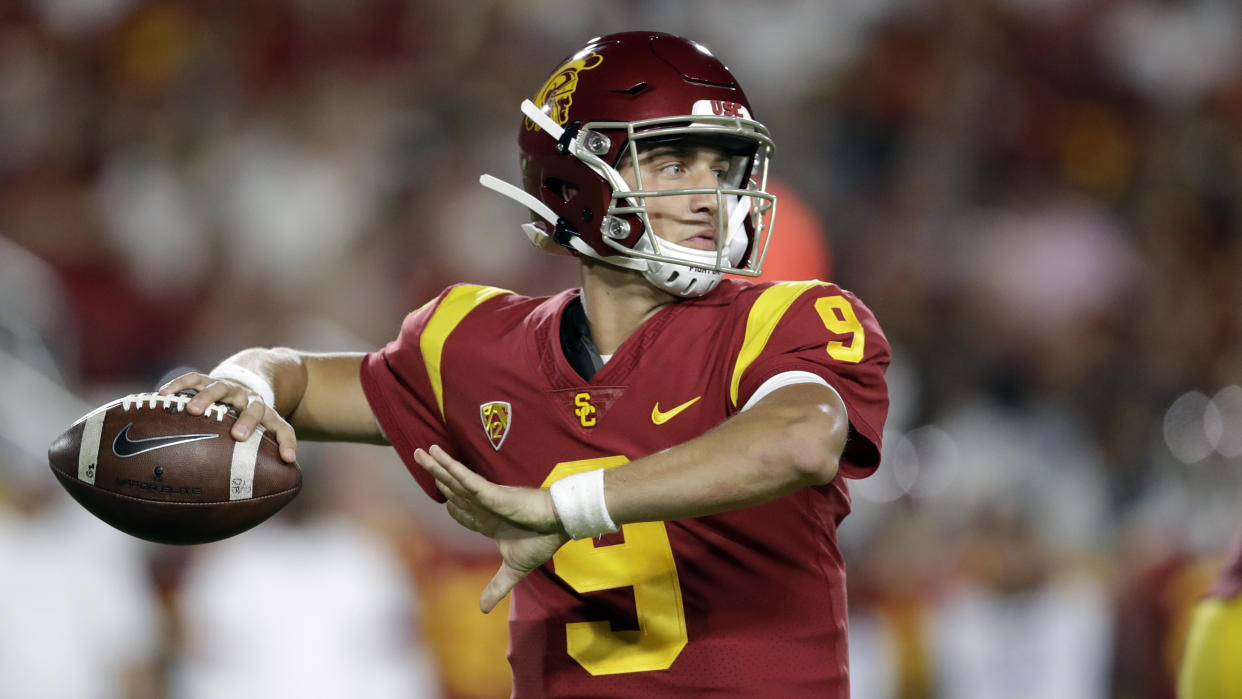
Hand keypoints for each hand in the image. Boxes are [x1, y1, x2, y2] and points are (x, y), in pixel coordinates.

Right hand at [159, 371, 297, 462]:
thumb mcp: (257, 435)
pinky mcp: (209, 379)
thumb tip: (251, 499)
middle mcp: (250, 400)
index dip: (287, 443)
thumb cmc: (247, 420)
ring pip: (221, 388)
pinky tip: (164, 393)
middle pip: (255, 407)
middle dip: (248, 421)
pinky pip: (194, 379)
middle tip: (238, 436)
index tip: (288, 459)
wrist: (243, 383)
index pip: (282, 428)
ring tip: (193, 409)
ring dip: (209, 397)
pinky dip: (180, 384)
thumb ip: (257, 460)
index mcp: (266, 416)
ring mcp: (230, 388)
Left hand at [414, 445, 568, 611]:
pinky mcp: (492, 491)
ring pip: (455, 480)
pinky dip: (452, 468)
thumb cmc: (542, 540)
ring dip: (437, 466)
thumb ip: (497, 587)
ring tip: (420, 451)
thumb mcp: (514, 569)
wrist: (559, 525)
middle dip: (435, 475)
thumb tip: (482, 611)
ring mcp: (486, 496)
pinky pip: (467, 479)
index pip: (463, 512)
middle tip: (418, 457)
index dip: (451, 506)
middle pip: (453, 489)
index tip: (444, 500)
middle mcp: (484, 505)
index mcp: (489, 521)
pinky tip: (439, 456)